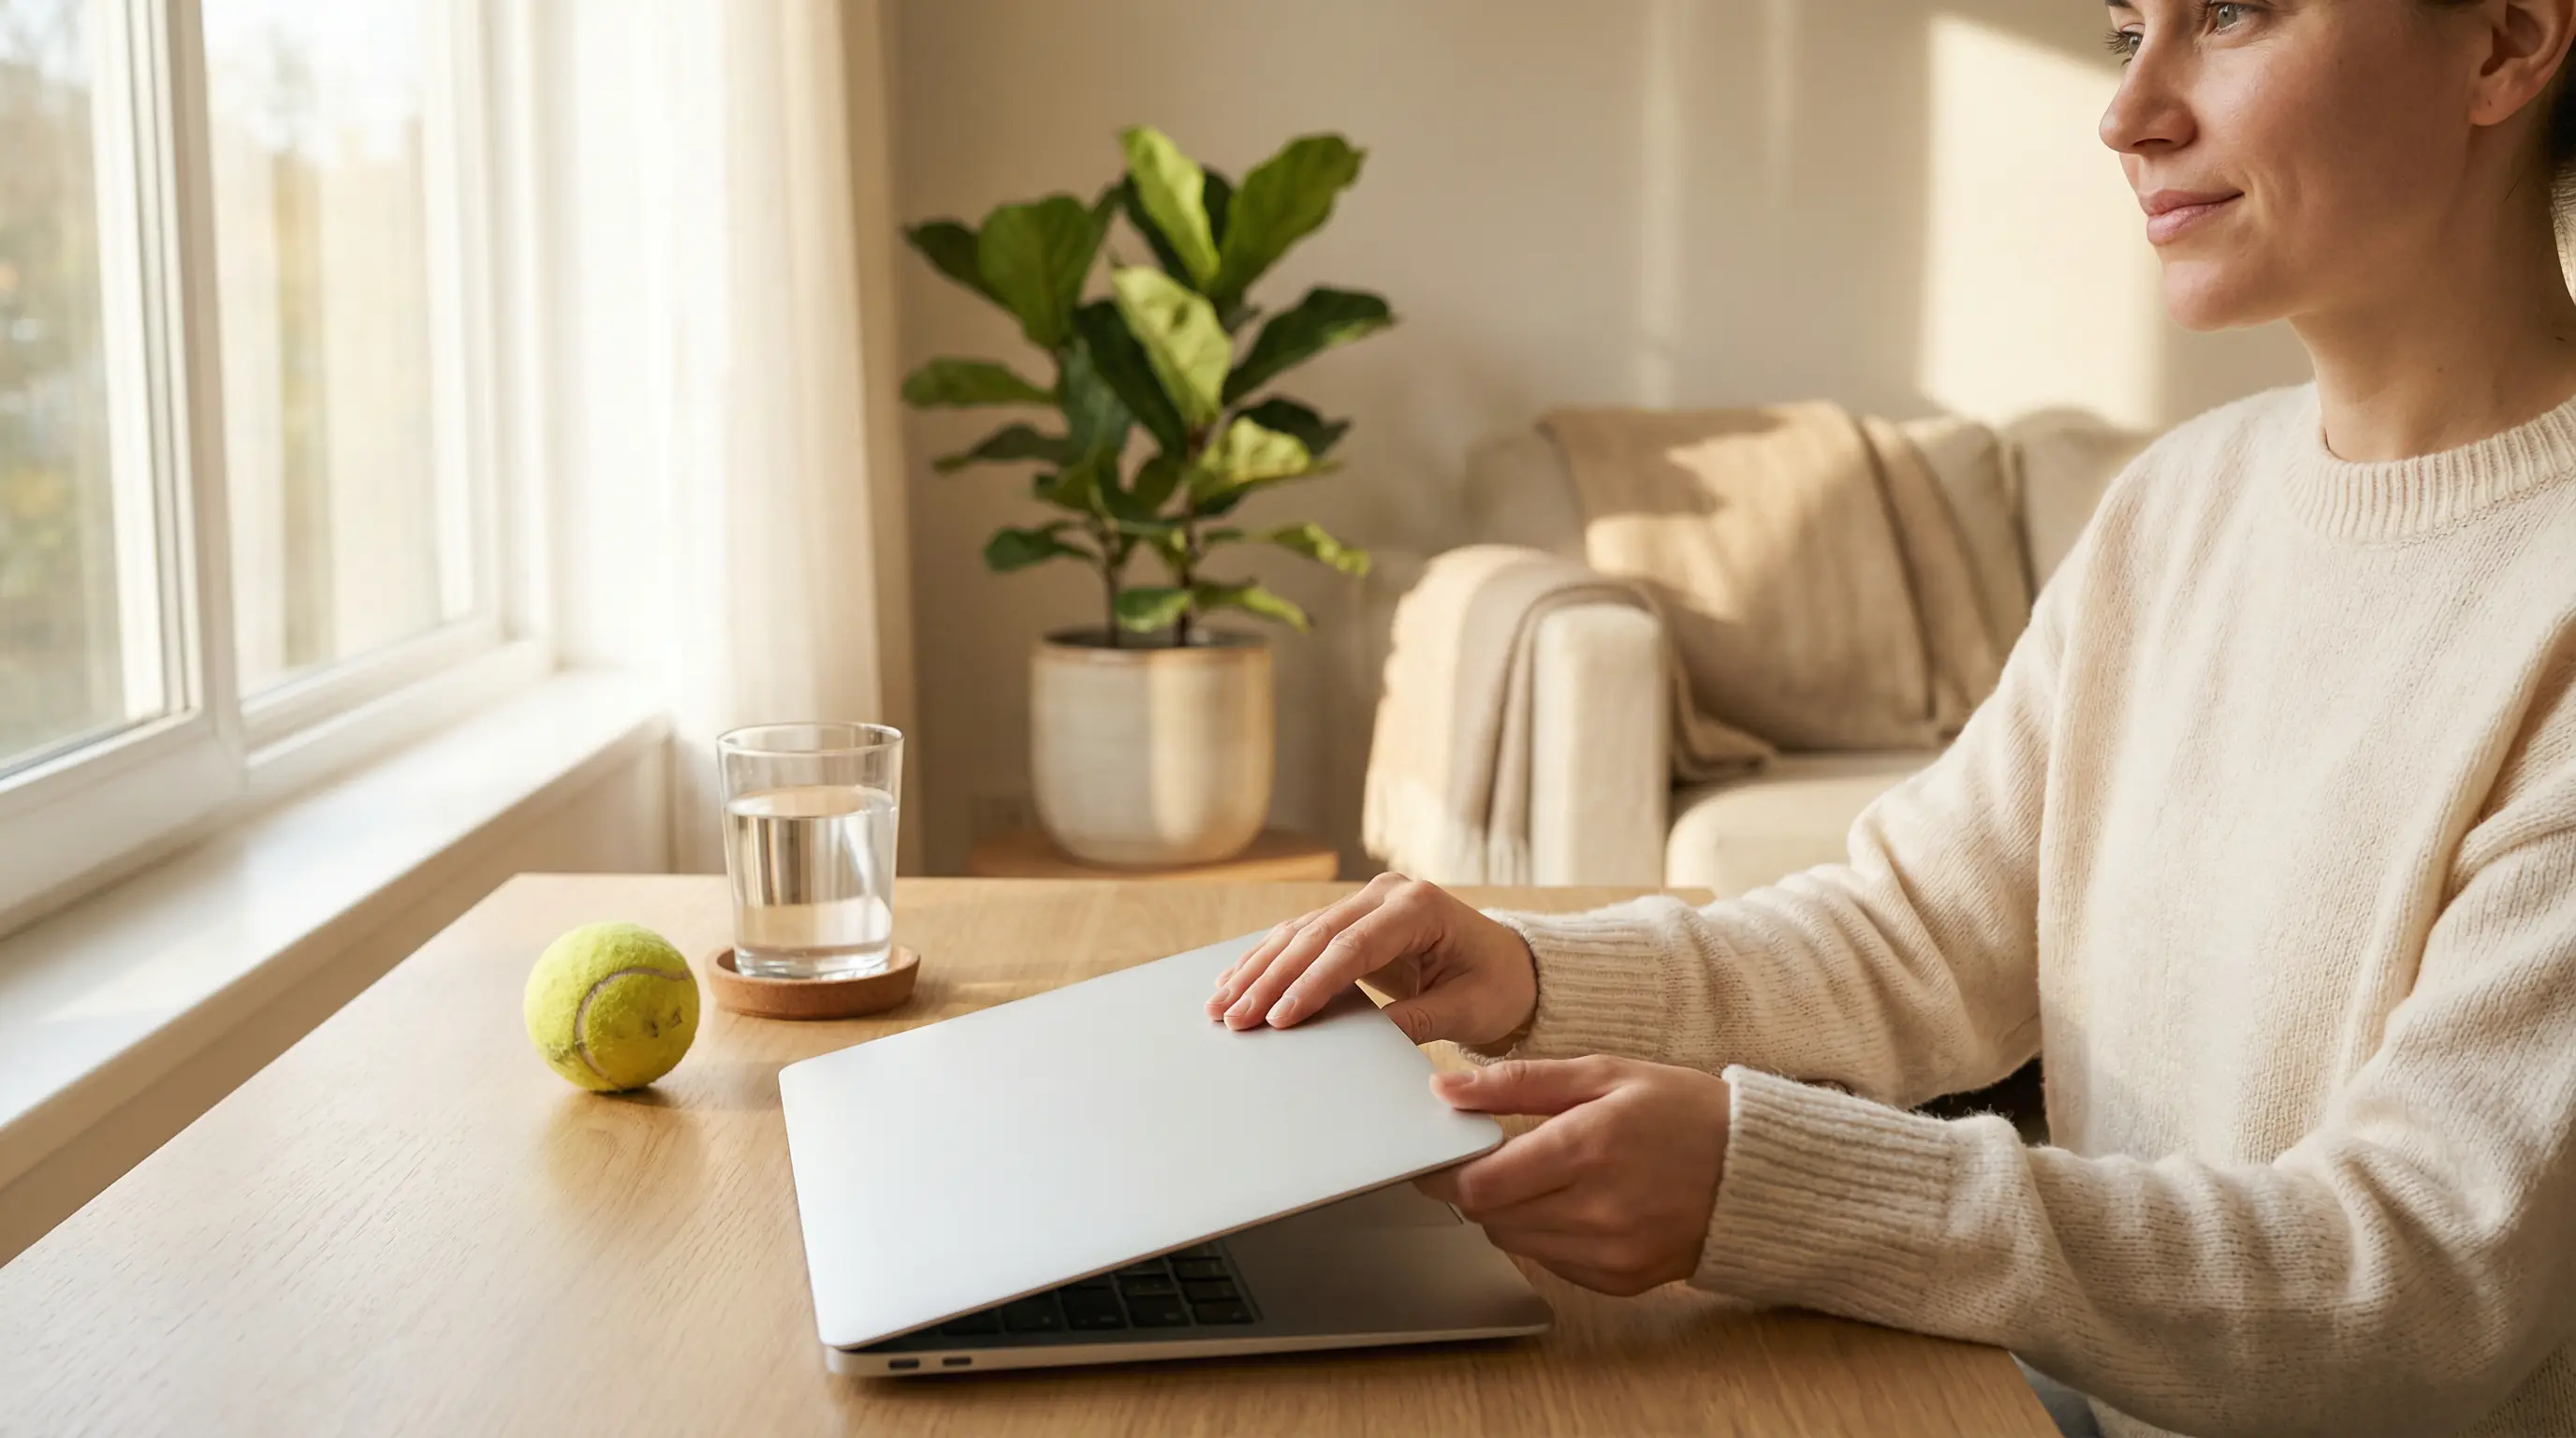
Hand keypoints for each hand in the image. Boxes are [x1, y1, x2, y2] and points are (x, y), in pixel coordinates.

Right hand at [1206, 873, 1539, 1047]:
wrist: (1513, 965)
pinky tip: (1235, 981)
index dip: (1311, 983)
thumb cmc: (1498, 985)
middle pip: (1314, 935)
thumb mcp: (1468, 1009)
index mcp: (1419, 906)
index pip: (1352, 945)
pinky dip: (1266, 961)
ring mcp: (1366, 901)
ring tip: (1220, 1005)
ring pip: (1297, 932)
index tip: (1280, 1018)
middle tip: (1235, 1019)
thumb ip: (1417, 1019)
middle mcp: (1387, 894)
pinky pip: (1301, 937)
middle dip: (1270, 980)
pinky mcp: (1353, 918)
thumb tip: (1362, 1044)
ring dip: (1257, 970)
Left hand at [1413, 1056, 1729, 1295]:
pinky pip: (1551, 1263)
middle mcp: (1597, 1211)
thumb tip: (1444, 1088)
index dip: (1445, 1171)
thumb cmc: (1683, 1112)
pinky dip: (1545, 1235)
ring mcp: (1610, 1254)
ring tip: (1542, 1175)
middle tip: (1493, 1156)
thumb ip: (1517, 1082)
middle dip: (1477, 1186)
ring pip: (1515, 1242)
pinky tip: (1575, 1204)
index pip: (1480, 1184)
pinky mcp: (1620, 1282)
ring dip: (1509, 1211)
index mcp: (1588, 1148)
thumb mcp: (1604, 1074)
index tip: (1438, 1154)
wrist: (1757, 1173)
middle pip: (1489, 1216)